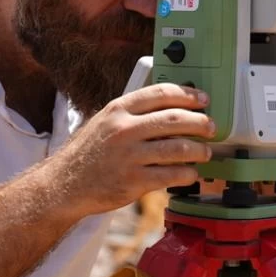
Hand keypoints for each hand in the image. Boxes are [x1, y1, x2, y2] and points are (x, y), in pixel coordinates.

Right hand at [46, 83, 212, 216]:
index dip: (189, 94)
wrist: (64, 184)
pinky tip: (191, 173)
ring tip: (205, 153)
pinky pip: (172, 174)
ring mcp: (129, 156)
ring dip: (199, 150)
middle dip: (200, 122)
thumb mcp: (106, 120)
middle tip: (211, 127)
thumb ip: (134, 112)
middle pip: (175, 119)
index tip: (203, 99)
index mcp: (119, 109)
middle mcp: (124, 129)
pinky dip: (188, 174)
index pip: (162, 93)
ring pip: (179, 148)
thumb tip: (174, 106)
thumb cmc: (90, 152)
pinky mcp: (133, 181)